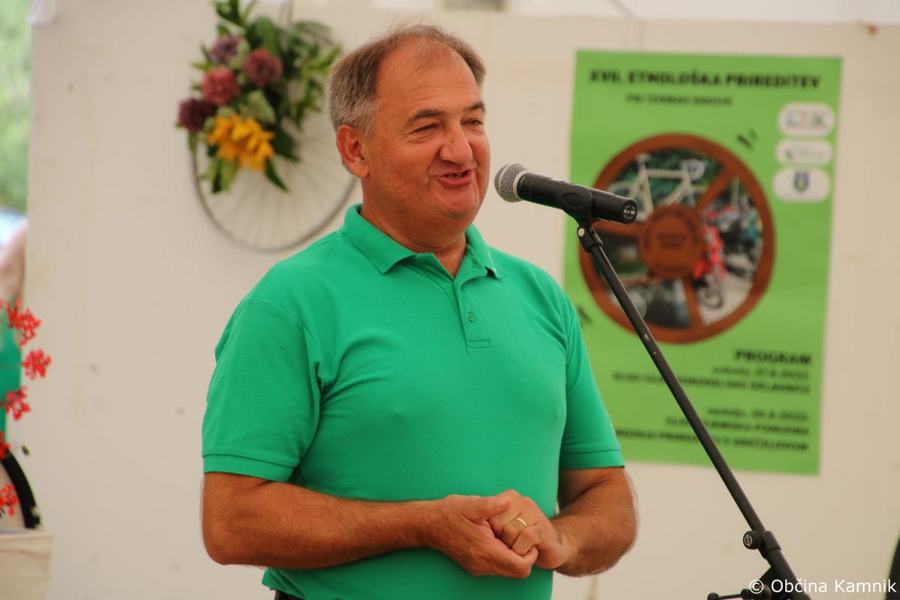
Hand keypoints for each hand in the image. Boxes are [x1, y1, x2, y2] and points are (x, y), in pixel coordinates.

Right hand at [424, 494, 538, 578]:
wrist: (429, 524)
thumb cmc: (450, 513)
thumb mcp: (472, 504)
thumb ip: (492, 504)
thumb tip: (508, 501)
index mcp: (486, 551)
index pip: (520, 567)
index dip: (530, 554)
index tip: (527, 537)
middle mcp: (483, 564)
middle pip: (517, 573)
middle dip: (525, 557)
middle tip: (522, 537)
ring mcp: (478, 567)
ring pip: (508, 572)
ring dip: (515, 558)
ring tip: (511, 536)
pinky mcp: (475, 566)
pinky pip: (498, 568)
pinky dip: (505, 558)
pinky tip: (500, 539)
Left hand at [487, 489, 573, 569]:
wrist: (554, 546)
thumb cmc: (523, 537)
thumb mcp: (502, 525)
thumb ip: (489, 519)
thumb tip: (472, 525)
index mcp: (509, 497)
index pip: (487, 514)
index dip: (490, 532)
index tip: (499, 537)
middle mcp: (522, 501)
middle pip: (497, 524)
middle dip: (501, 540)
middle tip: (512, 544)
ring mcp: (534, 513)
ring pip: (510, 531)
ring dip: (512, 547)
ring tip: (520, 548)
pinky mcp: (543, 528)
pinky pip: (526, 537)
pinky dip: (523, 549)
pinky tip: (528, 551)